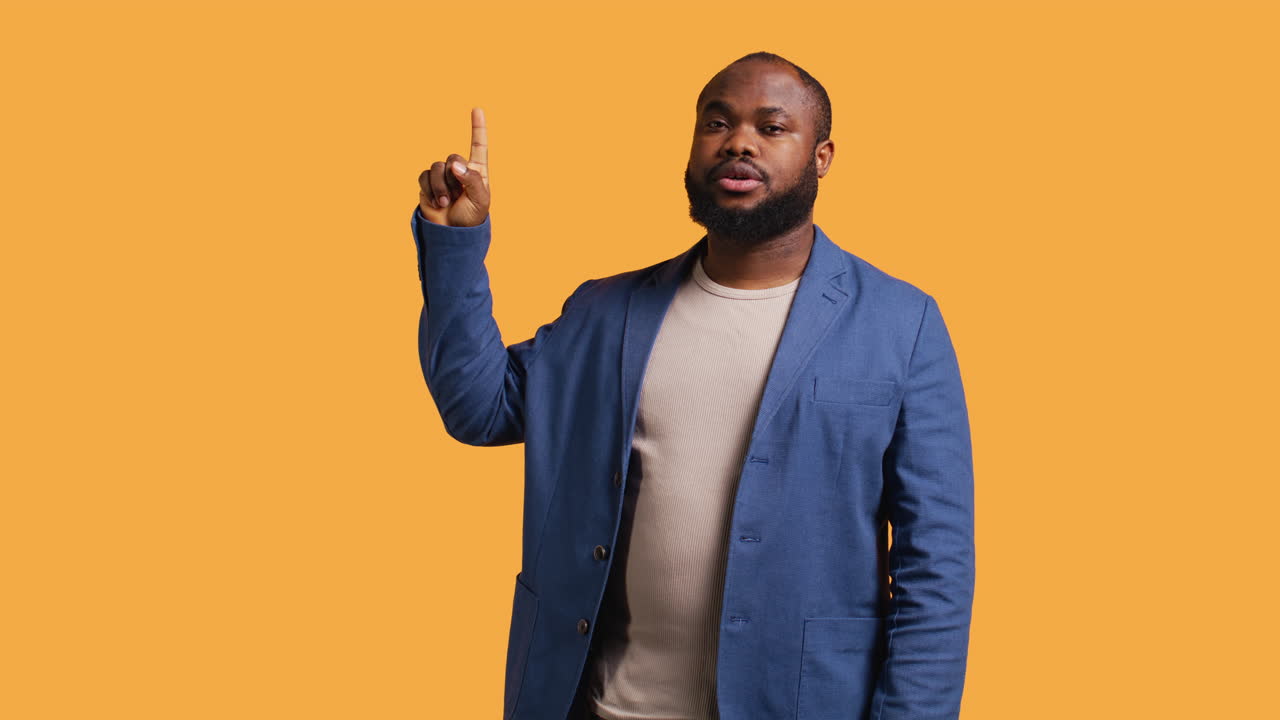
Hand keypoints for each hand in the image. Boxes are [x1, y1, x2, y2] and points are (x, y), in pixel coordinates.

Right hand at [417, 107, 490, 226]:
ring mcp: (443, 176)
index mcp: (477, 172)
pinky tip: (437, 202)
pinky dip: (430, 190)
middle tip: (457, 195)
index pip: (478, 145)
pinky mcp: (428, 183)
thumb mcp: (480, 200)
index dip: (477, 128)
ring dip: (441, 187)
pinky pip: (424, 176)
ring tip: (447, 202)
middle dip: (453, 176)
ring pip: (437, 167)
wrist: (452, 233)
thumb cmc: (470, 218)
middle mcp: (459, 170)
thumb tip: (455, 165)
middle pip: (453, 157)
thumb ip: (472, 179)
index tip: (477, 109)